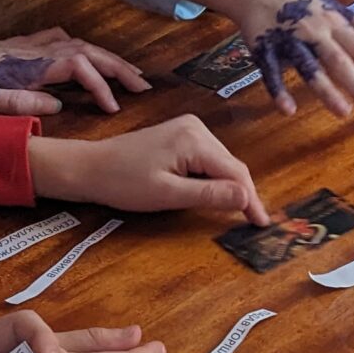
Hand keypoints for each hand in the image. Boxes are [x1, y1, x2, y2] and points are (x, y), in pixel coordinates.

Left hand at [0, 28, 149, 115]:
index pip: (79, 66)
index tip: (115, 107)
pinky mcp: (18, 44)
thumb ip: (20, 101)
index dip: (101, 85)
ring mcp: (27, 44)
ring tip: (126, 72)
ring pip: (77, 43)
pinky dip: (80, 46)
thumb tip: (57, 105)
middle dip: (118, 66)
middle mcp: (33, 48)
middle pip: (86, 50)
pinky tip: (83, 53)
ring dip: (104, 56)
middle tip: (143, 85)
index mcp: (29, 62)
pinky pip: (60, 39)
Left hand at [31, 115, 268, 222]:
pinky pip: (208, 158)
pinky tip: (217, 193)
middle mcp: (197, 128)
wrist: (92, 167)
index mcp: (195, 139)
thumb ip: (209, 195)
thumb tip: (246, 197)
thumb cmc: (124, 182)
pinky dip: (215, 177)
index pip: (235, 172)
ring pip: (221, 162)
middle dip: (242, 192)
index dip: (251, 199)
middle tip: (254, 222)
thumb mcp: (168, 194)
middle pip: (231, 165)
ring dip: (229, 185)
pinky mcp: (181, 134)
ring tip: (238, 211)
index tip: (262, 224)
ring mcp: (189, 128)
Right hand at [233, 0, 353, 121]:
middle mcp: (315, 30)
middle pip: (340, 61)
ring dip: (326, 90)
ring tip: (344, 113)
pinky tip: (288, 110)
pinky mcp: (263, 48)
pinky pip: (271, 72)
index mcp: (335, 21)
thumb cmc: (301, 1)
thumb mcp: (337, 9)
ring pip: (309, 66)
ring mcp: (288, 39)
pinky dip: (278, 90)